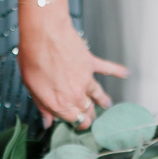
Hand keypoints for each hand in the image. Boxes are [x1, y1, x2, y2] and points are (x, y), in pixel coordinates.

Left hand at [17, 6, 127, 129]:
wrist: (44, 34)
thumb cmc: (34, 59)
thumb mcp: (32, 88)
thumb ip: (43, 107)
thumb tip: (47, 122)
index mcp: (61, 104)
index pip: (75, 121)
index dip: (77, 124)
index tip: (76, 124)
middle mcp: (76, 95)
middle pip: (88, 111)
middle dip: (90, 116)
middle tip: (91, 118)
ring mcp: (86, 80)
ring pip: (98, 95)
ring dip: (103, 101)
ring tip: (107, 105)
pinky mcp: (90, 63)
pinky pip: (107, 69)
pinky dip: (118, 71)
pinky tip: (125, 74)